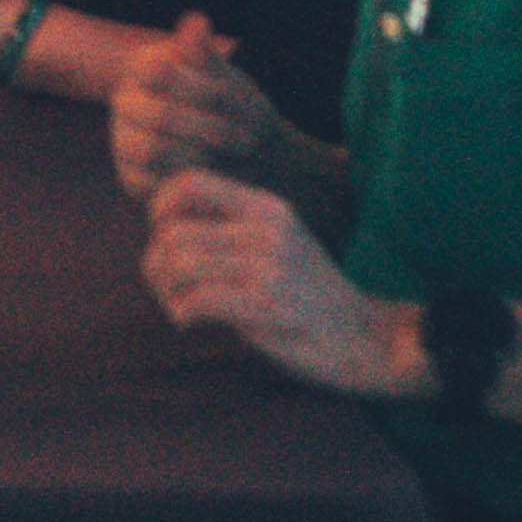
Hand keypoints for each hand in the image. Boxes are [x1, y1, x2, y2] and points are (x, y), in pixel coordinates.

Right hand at [111, 13, 288, 195]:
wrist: (242, 155)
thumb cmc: (234, 110)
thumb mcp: (227, 80)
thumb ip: (206, 56)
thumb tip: (196, 20)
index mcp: (142, 67)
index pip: (158, 71)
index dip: (201, 88)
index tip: (234, 100)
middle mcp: (124, 101)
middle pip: (159, 115)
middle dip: (210, 130)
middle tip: (245, 141)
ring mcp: (122, 139)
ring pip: (151, 150)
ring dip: (201, 155)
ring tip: (227, 156)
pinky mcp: (129, 175)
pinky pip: (151, 183)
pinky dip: (187, 180)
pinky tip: (212, 175)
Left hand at [142, 171, 415, 399]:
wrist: (366, 338)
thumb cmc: (308, 294)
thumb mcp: (276, 242)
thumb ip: (229, 228)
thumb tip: (163, 229)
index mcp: (266, 207)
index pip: (188, 183)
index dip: (159, 208)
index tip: (163, 239)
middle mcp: (266, 229)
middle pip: (172, 232)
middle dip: (155, 264)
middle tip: (167, 287)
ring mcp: (268, 267)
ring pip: (177, 265)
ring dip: (165, 291)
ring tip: (178, 305)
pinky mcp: (267, 306)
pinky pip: (196, 301)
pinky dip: (180, 313)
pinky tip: (189, 322)